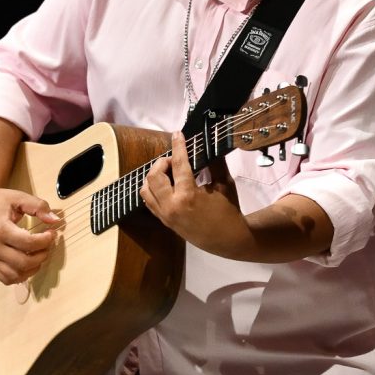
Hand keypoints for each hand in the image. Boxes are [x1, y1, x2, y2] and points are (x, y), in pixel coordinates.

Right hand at [0, 183, 61, 284]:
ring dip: (32, 268)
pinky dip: (19, 276)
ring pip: (15, 275)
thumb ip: (38, 207)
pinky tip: (27, 264)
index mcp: (0, 230)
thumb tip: (55, 220)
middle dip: (41, 255)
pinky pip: (5, 279)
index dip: (45, 240)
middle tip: (47, 245)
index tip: (51, 233)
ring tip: (38, 255)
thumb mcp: (18, 198)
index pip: (29, 243)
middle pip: (23, 262)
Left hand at [140, 131, 249, 255]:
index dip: (178, 146)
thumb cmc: (228, 210)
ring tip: (168, 172)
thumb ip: (214, 163)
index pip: (178, 164)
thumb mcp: (224, 184)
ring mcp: (165, 215)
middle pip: (154, 176)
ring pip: (146, 189)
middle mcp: (172, 205)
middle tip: (174, 159)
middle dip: (162, 163)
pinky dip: (152, 189)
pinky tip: (165, 184)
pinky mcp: (164, 221)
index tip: (177, 134)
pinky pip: (149, 201)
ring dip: (154, 176)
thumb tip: (208, 143)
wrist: (227, 240)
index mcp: (188, 195)